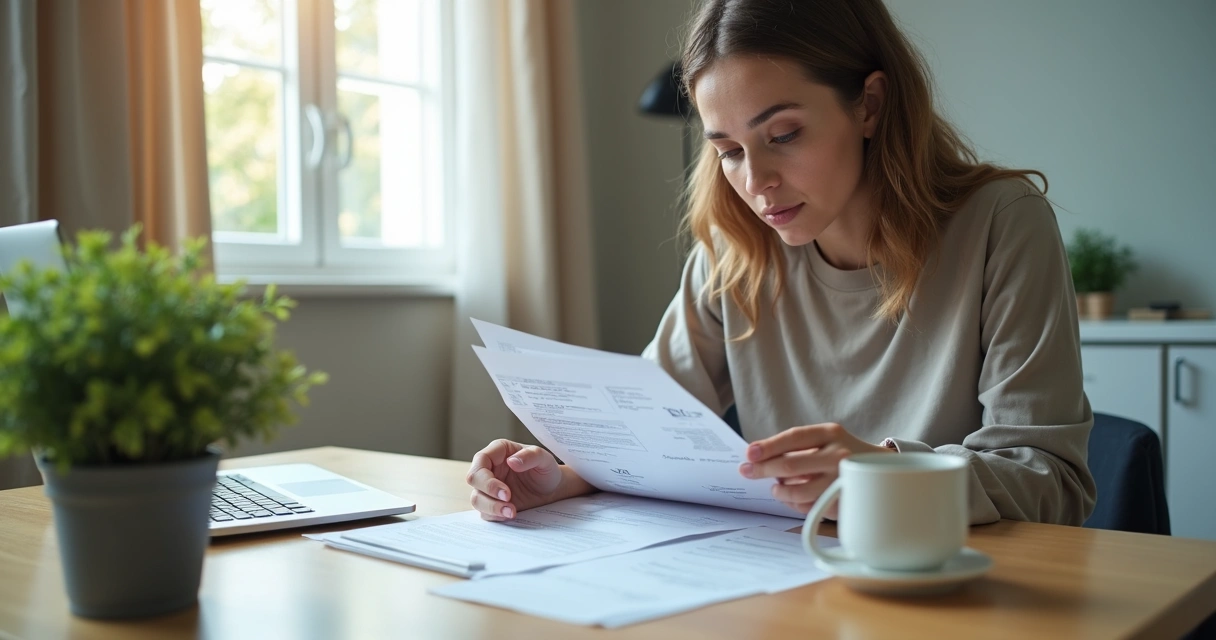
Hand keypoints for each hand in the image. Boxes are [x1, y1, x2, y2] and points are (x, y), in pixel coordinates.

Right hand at [466, 439, 590, 520]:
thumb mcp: (545, 459)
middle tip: (508, 501)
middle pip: (473, 479)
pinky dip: (494, 516)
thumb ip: (531, 456)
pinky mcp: (491, 503)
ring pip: (476, 498)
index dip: (488, 478)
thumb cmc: (546, 470)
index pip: (480, 460)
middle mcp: (489, 468)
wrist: (552, 490)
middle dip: (489, 493)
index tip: (506, 493)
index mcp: (498, 451)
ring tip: (512, 512)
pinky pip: (484, 512)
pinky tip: (509, 515)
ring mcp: (488, 487)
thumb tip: (511, 462)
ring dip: (491, 508)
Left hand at [738, 423, 892, 515]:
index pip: (793, 438)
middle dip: (763, 469)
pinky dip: (795, 504)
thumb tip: (759, 458)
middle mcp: (838, 454)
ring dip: (779, 491)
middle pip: (790, 464)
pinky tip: (794, 499)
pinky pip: (809, 506)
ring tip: (775, 488)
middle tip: (746, 472)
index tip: (749, 453)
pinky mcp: (843, 502)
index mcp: (830, 433)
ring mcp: (841, 480)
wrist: (882, 470)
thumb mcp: (825, 441)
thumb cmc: (842, 454)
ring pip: (798, 491)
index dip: (768, 446)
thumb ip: (796, 448)